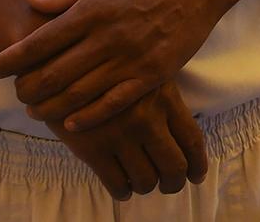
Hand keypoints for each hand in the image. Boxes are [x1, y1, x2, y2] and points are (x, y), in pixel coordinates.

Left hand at [0, 0, 233, 131]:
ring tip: (34, 111)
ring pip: (78, 93)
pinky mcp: (152, 74)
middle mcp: (107, 37)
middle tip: (15, 94)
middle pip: (53, 73)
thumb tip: (31, 0)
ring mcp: (130, 58)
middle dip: (26, 89)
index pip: (40, 42)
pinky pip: (114, 103)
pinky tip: (71, 123)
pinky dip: (88, 116)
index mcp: (93, 10)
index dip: (11, 59)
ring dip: (50, 106)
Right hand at [49, 80, 208, 200]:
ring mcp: (119, 135)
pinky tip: (123, 188)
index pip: (192, 140)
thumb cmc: (110, 71)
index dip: (197, 164)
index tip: (196, 175)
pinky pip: (116, 183)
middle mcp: (147, 118)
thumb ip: (165, 103)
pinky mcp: (92, 149)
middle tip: (170, 184)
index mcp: (165, 97)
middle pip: (174, 165)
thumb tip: (184, 144)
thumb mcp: (147, 76)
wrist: (62, 67)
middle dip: (175, 182)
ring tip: (144, 183)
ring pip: (146, 179)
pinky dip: (123, 191)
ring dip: (148, 187)